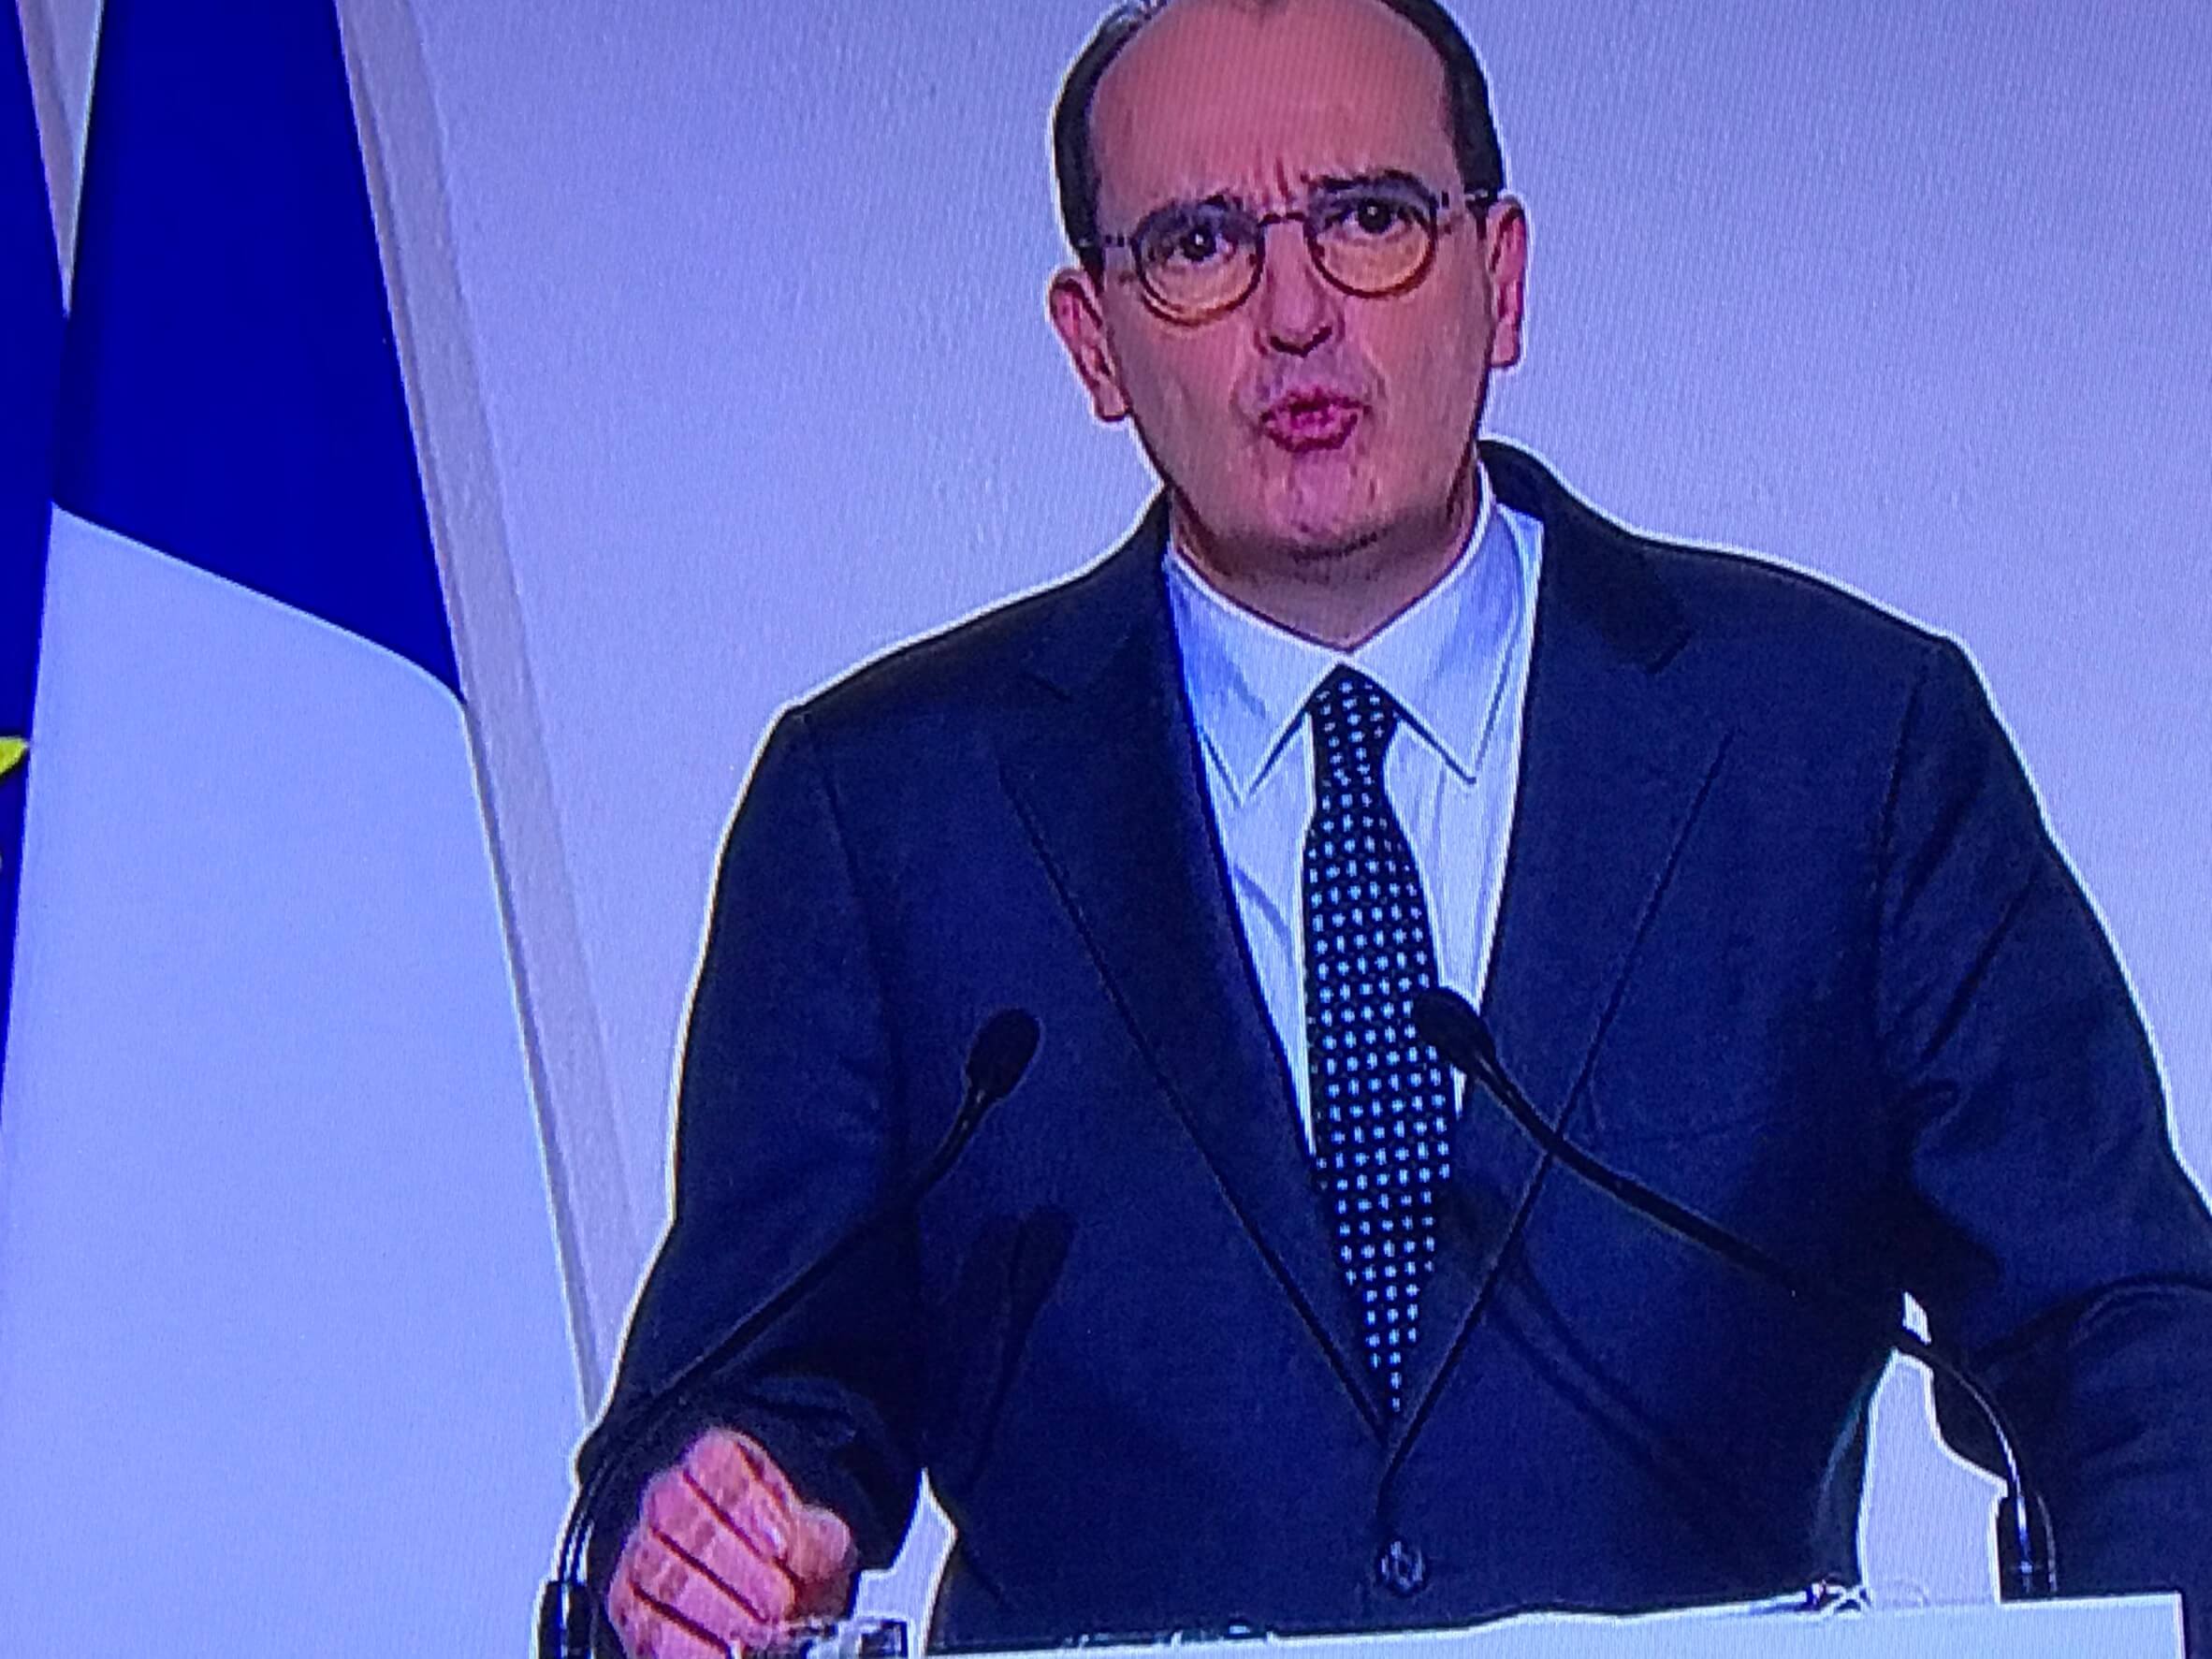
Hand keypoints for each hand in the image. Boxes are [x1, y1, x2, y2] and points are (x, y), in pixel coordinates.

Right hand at [608, 1428, 857, 1658]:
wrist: (779, 1611)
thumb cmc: (795, 1565)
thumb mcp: (821, 1543)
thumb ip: (812, 1542)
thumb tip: (790, 1550)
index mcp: (720, 1463)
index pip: (715, 1463)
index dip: (746, 1503)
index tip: (782, 1544)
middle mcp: (670, 1499)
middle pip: (680, 1516)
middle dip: (733, 1564)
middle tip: (778, 1602)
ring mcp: (642, 1550)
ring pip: (660, 1571)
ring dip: (715, 1608)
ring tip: (761, 1633)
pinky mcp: (630, 1606)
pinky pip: (647, 1624)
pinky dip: (689, 1646)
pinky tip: (725, 1654)